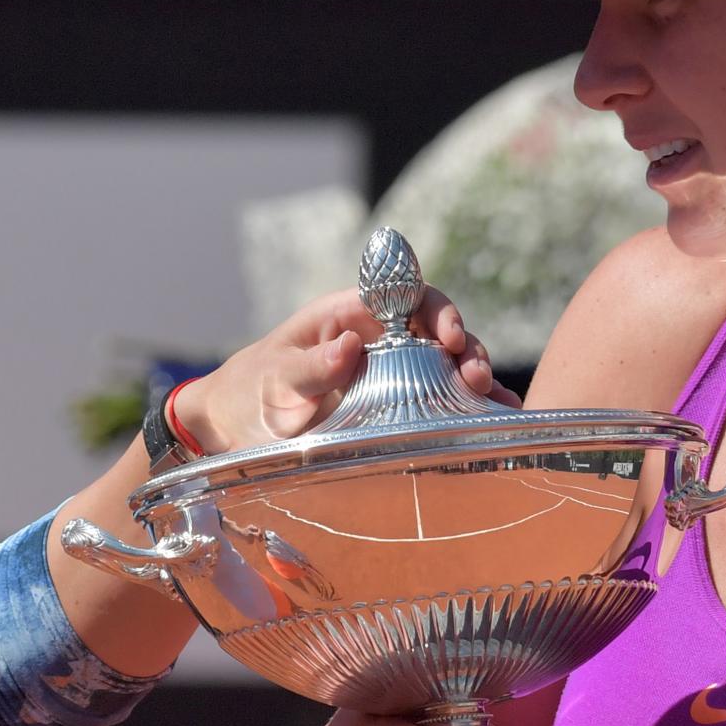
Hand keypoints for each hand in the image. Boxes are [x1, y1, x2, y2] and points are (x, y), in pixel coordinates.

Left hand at [176, 285, 498, 457]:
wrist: (230, 430)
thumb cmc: (248, 392)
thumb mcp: (273, 380)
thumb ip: (309, 367)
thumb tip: (351, 345)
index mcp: (348, 315)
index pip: (404, 296)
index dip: (434, 309)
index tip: (449, 336)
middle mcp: (375, 340)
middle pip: (435, 332)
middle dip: (464, 349)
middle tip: (475, 378)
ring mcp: (387, 374)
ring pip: (443, 367)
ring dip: (473, 380)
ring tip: (496, 403)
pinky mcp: (391, 408)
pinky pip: (435, 402)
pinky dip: (466, 409)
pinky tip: (495, 422)